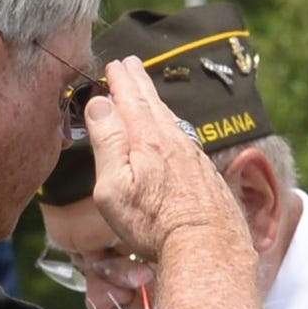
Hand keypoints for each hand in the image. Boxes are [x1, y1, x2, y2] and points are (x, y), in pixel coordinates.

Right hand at [83, 57, 235, 261]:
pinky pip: (183, 137)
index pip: (129, 99)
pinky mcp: (204, 173)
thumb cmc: (154, 222)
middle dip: (139, 81)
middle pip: (153, 103)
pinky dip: (172, 124)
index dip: (120, 80)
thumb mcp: (114, 185)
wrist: (208, 244)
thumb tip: (100, 102)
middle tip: (131, 64)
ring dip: (156, 101)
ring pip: (171, 119)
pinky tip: (172, 131)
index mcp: (147, 139)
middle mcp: (173, 140)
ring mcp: (193, 155)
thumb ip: (108, 141)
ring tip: (147, 92)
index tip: (114, 64)